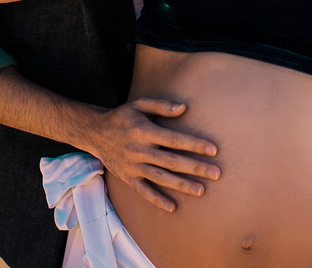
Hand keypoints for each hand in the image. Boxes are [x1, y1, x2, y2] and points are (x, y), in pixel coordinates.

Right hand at [84, 97, 219, 212]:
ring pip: (161, 178)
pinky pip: (144, 191)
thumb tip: (183, 108)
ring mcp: (133, 166)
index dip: (194, 145)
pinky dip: (158, 200)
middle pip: (172, 161)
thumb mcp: (139, 104)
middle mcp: (139, 150)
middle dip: (195, 168)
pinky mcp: (128, 178)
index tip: (213, 150)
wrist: (95, 133)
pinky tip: (173, 207)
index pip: (174, 140)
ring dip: (182, 185)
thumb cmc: (123, 116)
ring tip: (202, 191)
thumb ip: (161, 105)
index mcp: (144, 131)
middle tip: (217, 173)